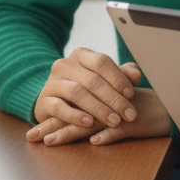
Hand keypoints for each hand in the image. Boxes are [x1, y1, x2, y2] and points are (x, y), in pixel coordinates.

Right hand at [28, 48, 170, 145]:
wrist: (54, 102)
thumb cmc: (87, 90)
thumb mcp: (104, 80)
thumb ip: (121, 76)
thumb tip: (136, 74)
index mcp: (81, 55)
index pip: (102, 61)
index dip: (118, 78)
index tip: (131, 95)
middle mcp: (64, 65)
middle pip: (93, 80)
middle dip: (114, 99)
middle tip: (129, 115)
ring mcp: (52, 83)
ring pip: (77, 93)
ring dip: (99, 109)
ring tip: (114, 121)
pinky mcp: (43, 102)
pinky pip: (59, 108)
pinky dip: (76, 116)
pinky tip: (89, 123)